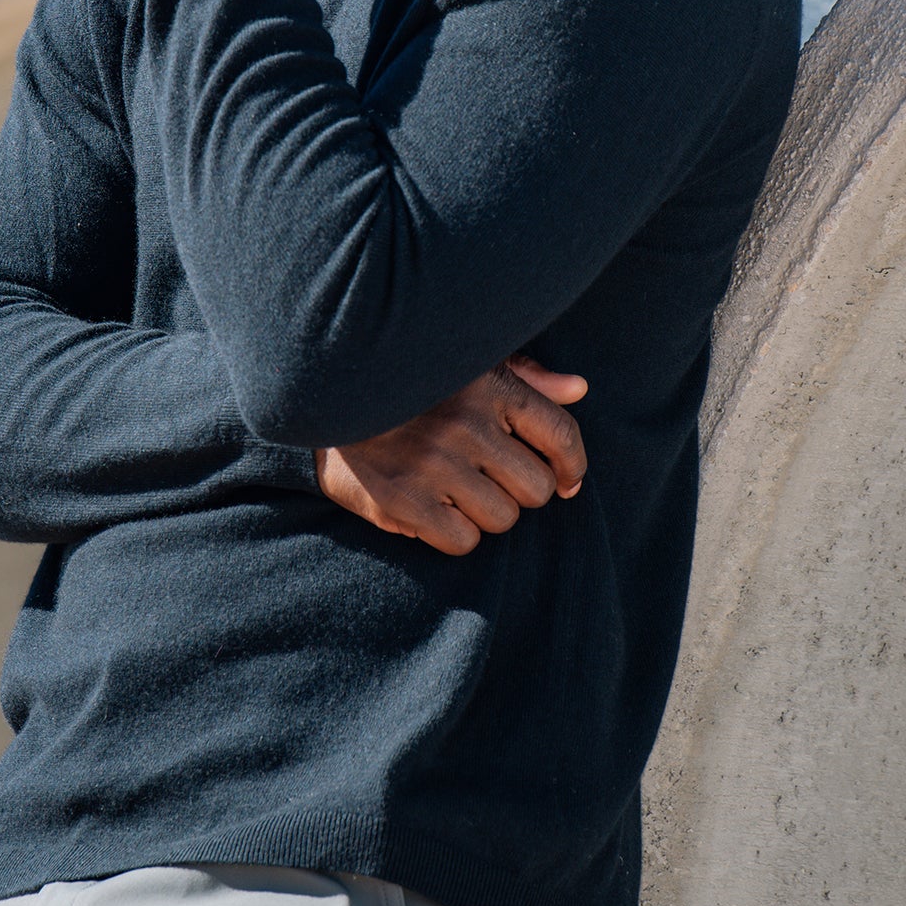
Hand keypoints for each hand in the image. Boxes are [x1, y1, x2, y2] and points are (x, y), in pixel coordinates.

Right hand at [315, 356, 587, 557]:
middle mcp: (464, 423)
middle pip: (536, 488)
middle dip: (521, 490)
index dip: (572, 466)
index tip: (567, 480)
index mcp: (488, 386)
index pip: (560, 435)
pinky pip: (464, 541)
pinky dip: (457, 533)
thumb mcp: (469, 365)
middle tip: (494, 479)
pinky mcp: (402, 499)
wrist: (326, 398)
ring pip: (504, 518)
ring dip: (489, 512)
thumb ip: (527, 378)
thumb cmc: (413, 383)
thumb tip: (579, 389)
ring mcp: (432, 463)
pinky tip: (438, 509)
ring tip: (461, 490)